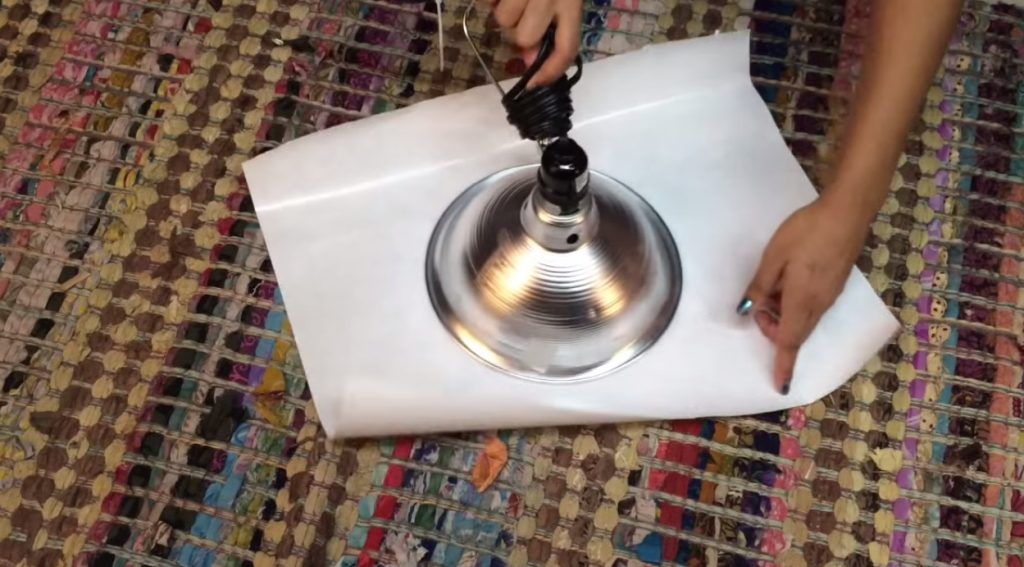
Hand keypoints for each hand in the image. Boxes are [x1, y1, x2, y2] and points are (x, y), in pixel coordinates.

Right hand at [488, 0, 581, 85]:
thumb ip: (555, 26)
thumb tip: (531, 59)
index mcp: (571, 1)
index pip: (565, 48)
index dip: (551, 71)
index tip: (534, 85)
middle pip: (524, 38)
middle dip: (518, 30)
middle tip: (522, 13)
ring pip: (503, 20)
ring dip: (502, 9)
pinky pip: (486, 2)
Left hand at [737, 195, 869, 393]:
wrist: (846, 212)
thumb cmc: (806, 233)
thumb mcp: (774, 257)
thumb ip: (760, 286)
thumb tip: (747, 311)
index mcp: (802, 301)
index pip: (789, 341)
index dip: (783, 364)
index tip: (780, 386)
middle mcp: (820, 304)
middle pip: (796, 333)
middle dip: (775, 332)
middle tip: (759, 308)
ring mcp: (830, 295)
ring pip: (804, 319)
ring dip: (785, 317)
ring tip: (771, 289)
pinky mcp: (835, 284)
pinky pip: (812, 306)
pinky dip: (795, 305)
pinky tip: (787, 282)